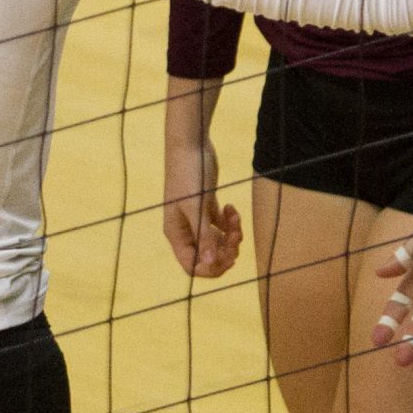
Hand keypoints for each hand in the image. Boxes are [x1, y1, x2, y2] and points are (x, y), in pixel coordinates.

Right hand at [161, 135, 239, 277]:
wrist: (191, 144)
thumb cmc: (189, 174)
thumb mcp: (197, 206)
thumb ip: (204, 235)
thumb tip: (210, 264)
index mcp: (176, 234)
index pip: (192, 266)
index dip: (211, 268)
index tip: (228, 257)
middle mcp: (185, 230)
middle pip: (208, 257)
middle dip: (225, 250)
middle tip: (236, 237)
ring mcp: (197, 219)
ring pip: (218, 242)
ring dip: (231, 236)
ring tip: (235, 219)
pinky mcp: (207, 207)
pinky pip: (222, 227)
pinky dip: (230, 222)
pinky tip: (231, 208)